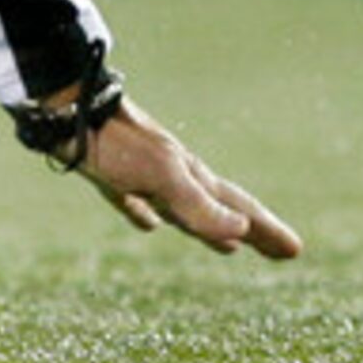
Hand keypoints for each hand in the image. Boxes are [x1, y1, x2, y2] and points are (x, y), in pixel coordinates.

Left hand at [68, 97, 301, 258]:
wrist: (66, 110)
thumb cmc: (116, 144)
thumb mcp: (162, 178)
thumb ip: (198, 206)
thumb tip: (241, 231)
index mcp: (192, 178)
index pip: (240, 210)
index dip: (267, 231)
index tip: (295, 251)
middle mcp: (176, 177)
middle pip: (222, 211)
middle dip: (254, 232)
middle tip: (281, 252)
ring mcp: (145, 176)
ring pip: (187, 210)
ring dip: (211, 228)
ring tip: (230, 247)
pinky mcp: (112, 176)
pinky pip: (139, 204)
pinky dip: (151, 216)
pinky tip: (149, 223)